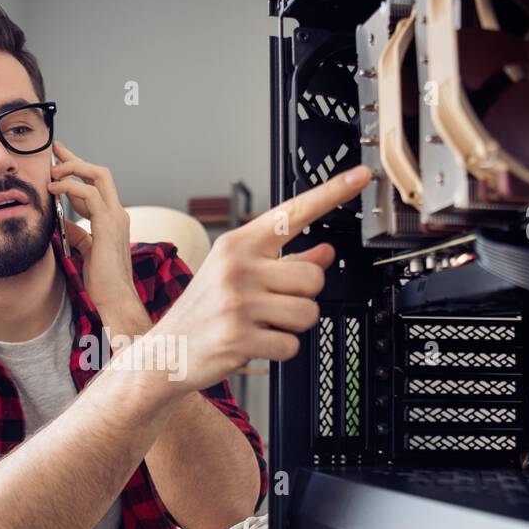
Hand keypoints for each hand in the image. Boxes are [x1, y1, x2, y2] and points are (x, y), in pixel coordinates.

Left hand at [47, 140, 135, 312]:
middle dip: (75, 159)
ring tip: (50, 171)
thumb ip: (78, 233)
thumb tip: (63, 222)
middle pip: (99, 172)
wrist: (116, 298)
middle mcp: (118, 212)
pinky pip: (90, 193)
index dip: (77, 171)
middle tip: (54, 150)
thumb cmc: (103, 281)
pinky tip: (54, 189)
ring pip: (98, 175)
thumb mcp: (86, 251)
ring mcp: (116, 216)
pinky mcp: (109, 224)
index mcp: (113, 218)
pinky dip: (70, 187)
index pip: (96, 185)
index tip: (58, 160)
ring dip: (72, 168)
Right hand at [147, 165, 372, 394]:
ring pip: (307, 312)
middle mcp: (237, 268)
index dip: (333, 192)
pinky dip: (280, 350)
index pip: (294, 212)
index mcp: (237, 245)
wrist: (166, 352)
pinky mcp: (239, 337)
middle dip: (304, 296)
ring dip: (294, 325)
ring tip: (264, 325)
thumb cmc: (203, 311)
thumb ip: (285, 262)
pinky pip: (291, 344)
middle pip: (313, 277)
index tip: (361, 176)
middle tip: (275, 305)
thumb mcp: (237, 276)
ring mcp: (237, 302)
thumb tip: (325, 252)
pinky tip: (256, 344)